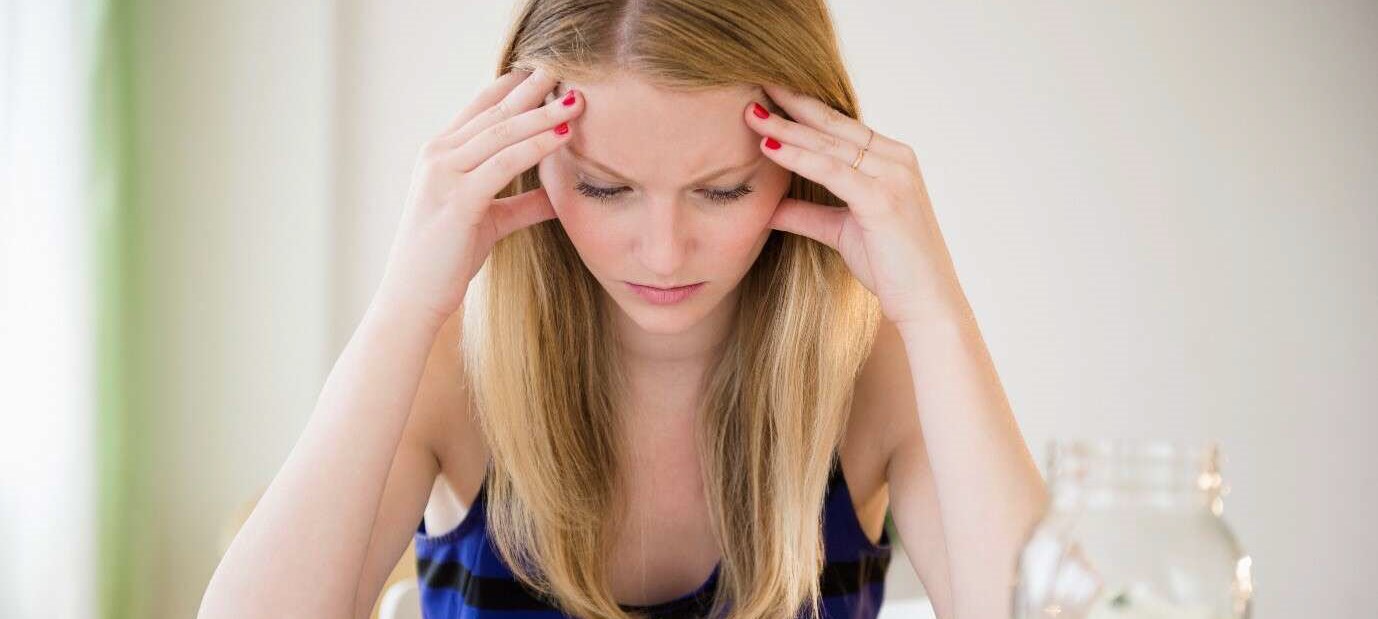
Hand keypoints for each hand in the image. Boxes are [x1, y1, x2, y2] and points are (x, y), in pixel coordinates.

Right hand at [375, 68, 581, 327]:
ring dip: (541, 113)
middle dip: (532, 90)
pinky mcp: (457, 200)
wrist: (413, 298)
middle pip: (494, 113)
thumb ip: (520, 204)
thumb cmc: (446, 259)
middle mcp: (438, 157)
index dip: (513, 88)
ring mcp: (444, 176)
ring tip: (576, 98)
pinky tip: (562, 135)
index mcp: (440, 155)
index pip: (480, 109)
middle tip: (566, 70)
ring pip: (501, 133)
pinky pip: (503, 163)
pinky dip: (535, 146)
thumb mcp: (489, 222)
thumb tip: (557, 196)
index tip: (546, 75)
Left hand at [744, 85, 970, 331]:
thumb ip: (807, 213)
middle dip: (790, 105)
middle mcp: (896, 160)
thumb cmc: (891, 267)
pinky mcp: (883, 199)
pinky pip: (832, 171)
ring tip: (751, 114)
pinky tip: (769, 149)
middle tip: (753, 85)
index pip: (839, 126)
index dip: (802, 110)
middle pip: (832, 126)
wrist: (926, 303)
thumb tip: (768, 206)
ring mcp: (893, 176)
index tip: (768, 94)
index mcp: (892, 160)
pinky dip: (798, 158)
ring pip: (828, 144)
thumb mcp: (841, 231)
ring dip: (786, 128)